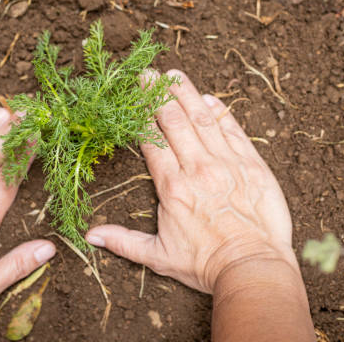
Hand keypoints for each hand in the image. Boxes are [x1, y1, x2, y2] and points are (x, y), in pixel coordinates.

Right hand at [85, 70, 298, 292]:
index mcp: (173, 187)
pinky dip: (221, 113)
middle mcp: (198, 169)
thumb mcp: (158, 257)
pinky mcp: (253, 165)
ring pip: (204, 119)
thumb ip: (123, 242)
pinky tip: (210, 100)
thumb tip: (90, 236)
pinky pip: (234, 131)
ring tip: (175, 75)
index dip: (141, 116)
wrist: (253, 268)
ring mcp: (227, 163)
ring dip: (188, 94)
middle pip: (175, 121)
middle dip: (159, 95)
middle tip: (149, 74)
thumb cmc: (205, 265)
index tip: (133, 96)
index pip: (152, 141)